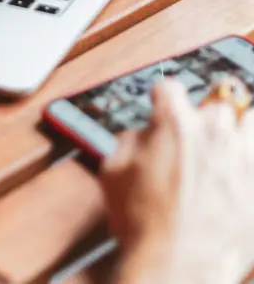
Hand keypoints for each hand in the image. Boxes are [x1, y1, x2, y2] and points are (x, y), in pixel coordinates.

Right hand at [100, 79, 253, 283]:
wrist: (177, 264)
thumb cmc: (145, 221)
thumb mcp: (113, 169)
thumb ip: (130, 140)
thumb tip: (144, 136)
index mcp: (175, 125)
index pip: (170, 88)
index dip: (162, 96)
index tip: (162, 102)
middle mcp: (215, 137)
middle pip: (218, 103)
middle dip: (204, 114)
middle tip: (194, 131)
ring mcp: (243, 162)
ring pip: (251, 121)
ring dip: (239, 126)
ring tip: (229, 139)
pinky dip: (247, 160)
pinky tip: (240, 169)